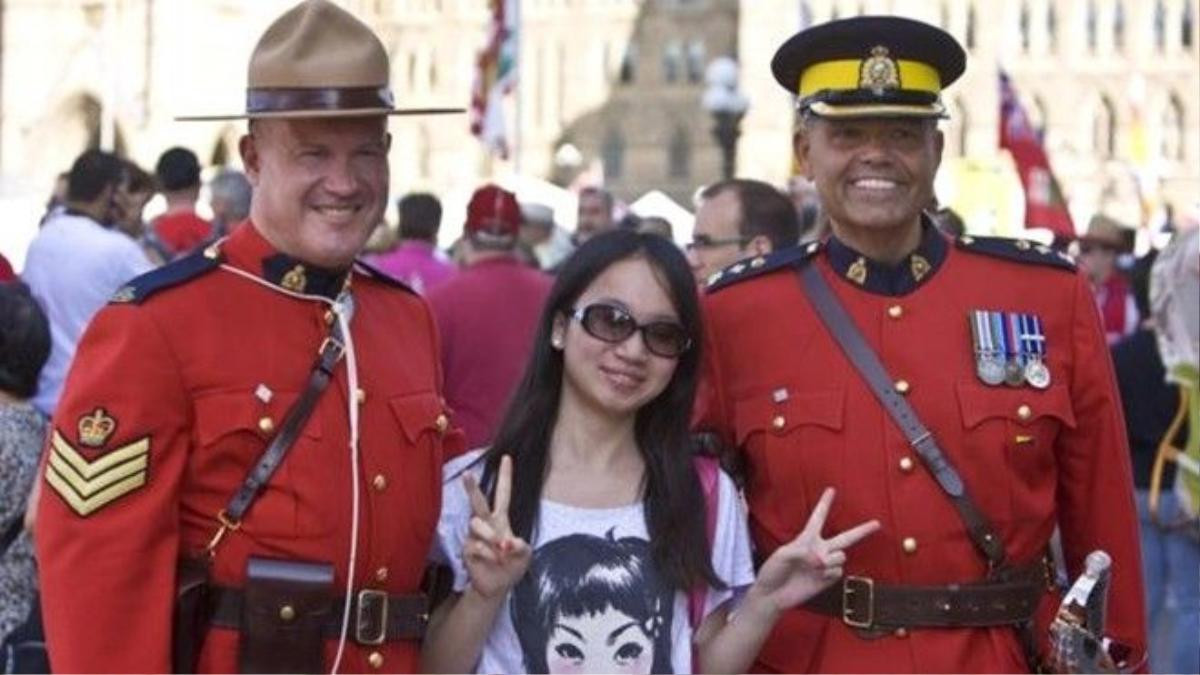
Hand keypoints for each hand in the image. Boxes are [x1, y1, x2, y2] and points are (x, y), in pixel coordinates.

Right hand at [461, 455, 530, 599]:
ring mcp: (474, 535)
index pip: (503, 493)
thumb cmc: (511, 566)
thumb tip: (508, 543)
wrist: (496, 587)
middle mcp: (486, 523)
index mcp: (502, 519)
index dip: (505, 476)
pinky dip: (488, 554)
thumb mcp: (525, 556)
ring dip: (490, 536)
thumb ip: (521, 547)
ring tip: (501, 550)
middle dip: (471, 488)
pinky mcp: (467, 549)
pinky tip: (494, 561)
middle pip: (478, 501)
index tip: (507, 457)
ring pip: (476, 524)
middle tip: (467, 474)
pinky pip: (475, 545)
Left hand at [749, 488, 879, 613]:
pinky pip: (838, 571)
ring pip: (841, 555)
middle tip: (878, 523)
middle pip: (846, 537)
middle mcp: (820, 549)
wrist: (774, 594)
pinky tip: (817, 577)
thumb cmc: (774, 570)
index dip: (825, 503)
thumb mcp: (782, 555)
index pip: (818, 517)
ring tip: (815, 566)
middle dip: (863, 530)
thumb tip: (821, 559)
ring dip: (830, 559)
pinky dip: (828, 573)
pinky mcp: (828, 579)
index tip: (831, 489)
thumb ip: (802, 552)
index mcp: (806, 537)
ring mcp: (825, 564)